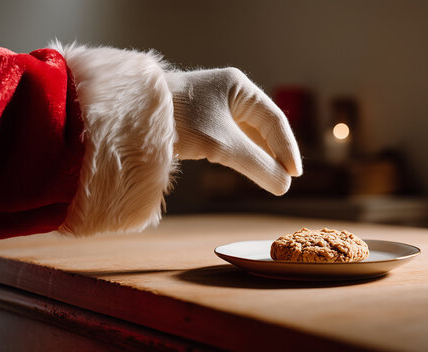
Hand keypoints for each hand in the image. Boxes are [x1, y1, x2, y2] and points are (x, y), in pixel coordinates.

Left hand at [164, 68, 301, 194]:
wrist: (132, 117)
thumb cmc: (178, 122)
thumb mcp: (222, 145)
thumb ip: (256, 165)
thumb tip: (284, 187)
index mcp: (239, 87)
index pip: (274, 120)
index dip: (288, 148)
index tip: (295, 175)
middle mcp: (230, 92)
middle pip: (264, 126)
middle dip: (275, 153)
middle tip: (286, 179)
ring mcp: (215, 105)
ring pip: (248, 134)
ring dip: (259, 156)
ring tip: (272, 178)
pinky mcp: (201, 120)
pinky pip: (231, 139)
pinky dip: (242, 155)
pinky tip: (247, 169)